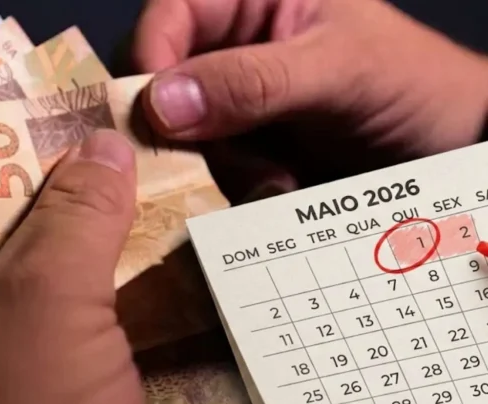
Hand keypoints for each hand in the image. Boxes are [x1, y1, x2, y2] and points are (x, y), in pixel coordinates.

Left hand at [0, 130, 152, 403]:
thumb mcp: (52, 303)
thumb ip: (77, 215)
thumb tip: (106, 143)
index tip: (40, 130)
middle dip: (33, 206)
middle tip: (84, 156)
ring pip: (4, 292)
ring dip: (57, 256)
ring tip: (107, 197)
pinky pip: (28, 337)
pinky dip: (65, 307)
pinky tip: (109, 273)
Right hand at [134, 0, 487, 191]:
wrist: (452, 151)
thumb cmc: (411, 85)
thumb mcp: (339, 70)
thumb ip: (253, 81)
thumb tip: (159, 106)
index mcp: (252, 2)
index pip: (171, 16)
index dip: (151, 61)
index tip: (153, 118)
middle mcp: (233, 49)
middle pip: (162, 83)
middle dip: (181, 128)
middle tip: (213, 159)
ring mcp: (235, 106)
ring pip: (179, 136)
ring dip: (216, 165)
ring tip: (273, 178)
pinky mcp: (244, 153)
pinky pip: (206, 170)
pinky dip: (230, 186)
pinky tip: (274, 186)